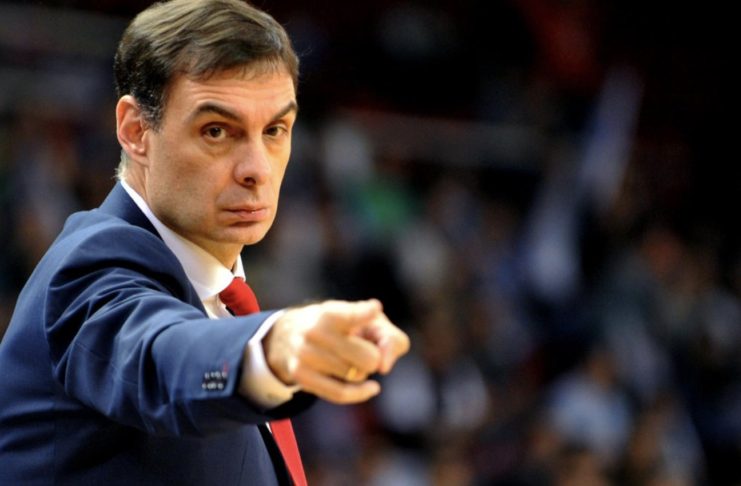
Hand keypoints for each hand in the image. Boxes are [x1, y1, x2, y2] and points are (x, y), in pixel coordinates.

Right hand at [263, 299, 409, 404]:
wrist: (292, 334)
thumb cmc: (344, 327)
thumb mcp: (366, 320)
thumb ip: (389, 337)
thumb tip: (384, 366)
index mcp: (332, 313)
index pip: (352, 316)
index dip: (364, 315)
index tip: (375, 310)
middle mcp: (316, 331)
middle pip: (369, 358)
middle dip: (374, 358)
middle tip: (366, 350)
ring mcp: (306, 355)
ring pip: (356, 376)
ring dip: (361, 372)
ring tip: (350, 359)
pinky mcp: (301, 376)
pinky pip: (341, 394)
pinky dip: (360, 393)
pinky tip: (372, 388)